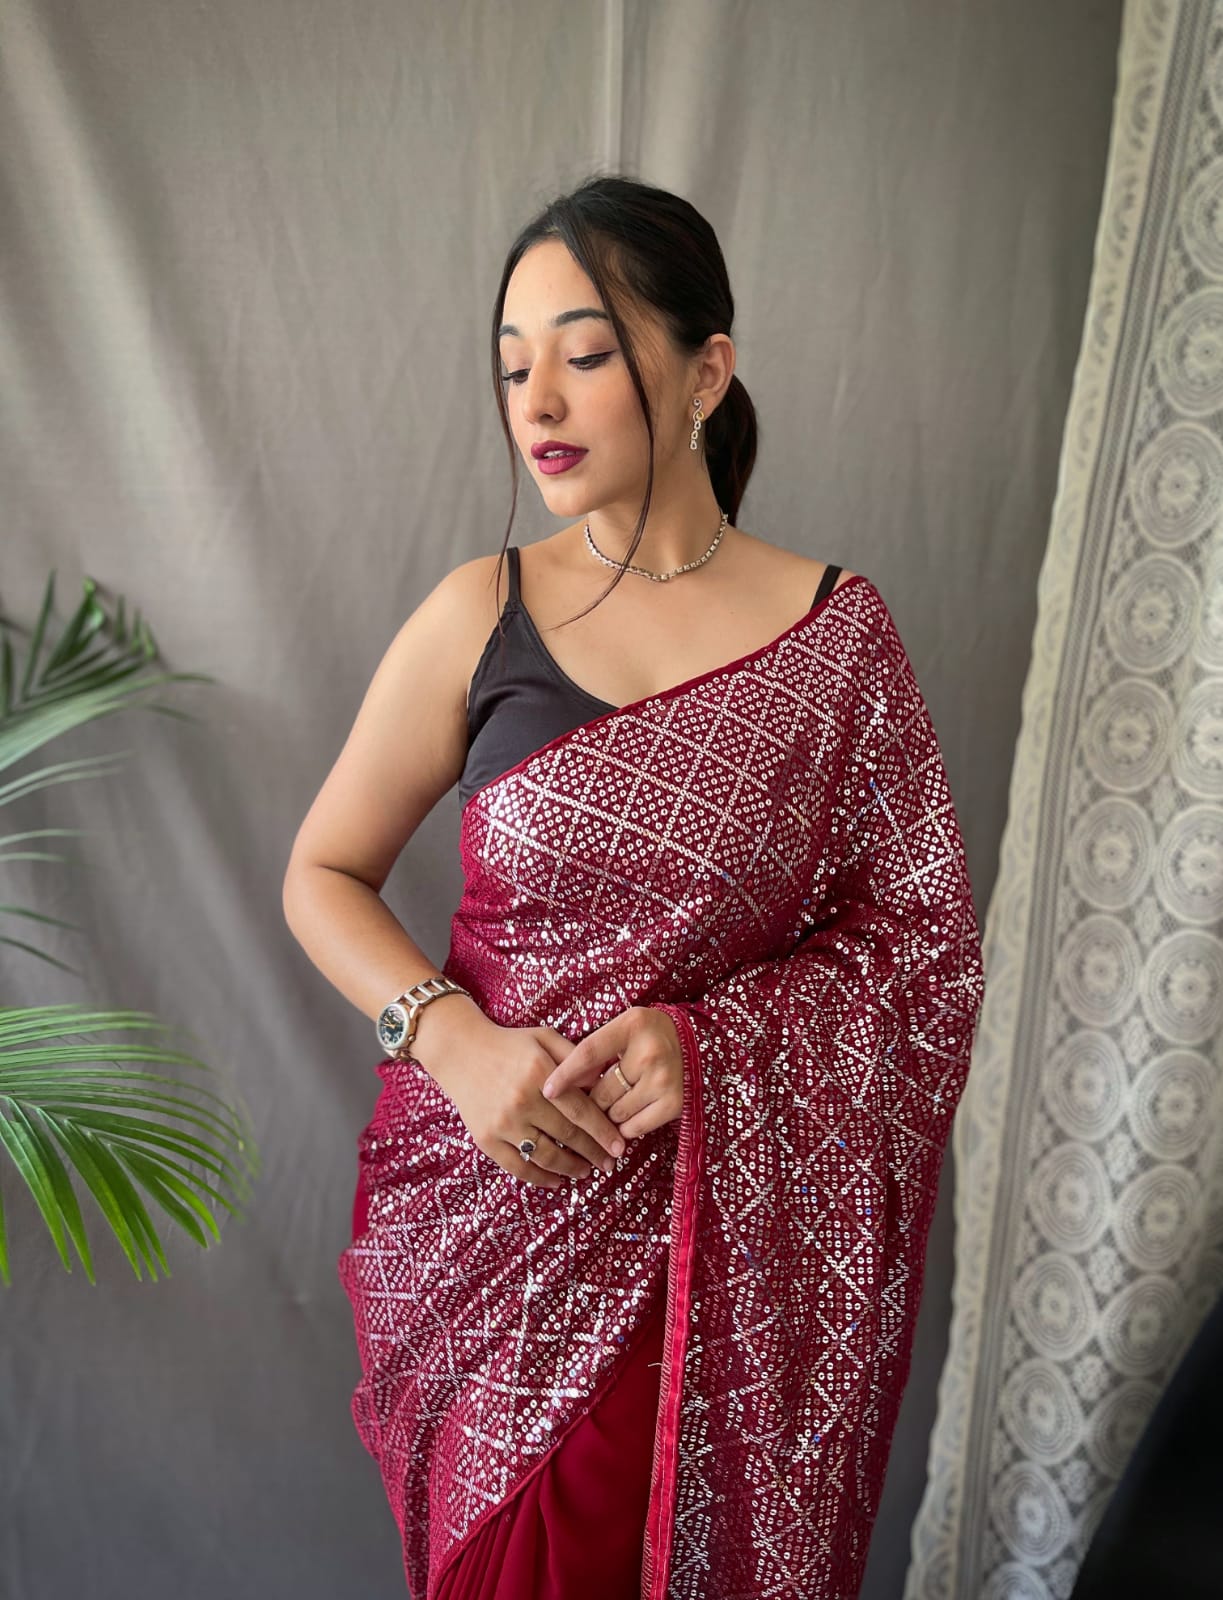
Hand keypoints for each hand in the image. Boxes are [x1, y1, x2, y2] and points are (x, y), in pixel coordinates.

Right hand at [419, 1006, 626, 1190]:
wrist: (460, 1050)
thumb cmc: (509, 1043)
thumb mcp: (544, 1037)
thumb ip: (575, 1057)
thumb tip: (603, 1082)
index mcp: (540, 1074)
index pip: (580, 1111)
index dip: (603, 1132)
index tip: (620, 1147)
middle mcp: (522, 1101)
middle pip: (567, 1136)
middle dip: (593, 1153)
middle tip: (610, 1164)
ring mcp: (502, 1123)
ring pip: (546, 1156)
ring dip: (571, 1168)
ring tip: (586, 1172)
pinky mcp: (485, 1139)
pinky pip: (517, 1167)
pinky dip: (540, 1179)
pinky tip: (557, 1181)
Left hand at [541, 1005, 684, 1139]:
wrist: (694, 1043)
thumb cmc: (646, 1036)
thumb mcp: (622, 1029)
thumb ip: (593, 1051)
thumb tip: (560, 1085)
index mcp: (632, 1025)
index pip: (589, 1053)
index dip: (565, 1074)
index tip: (546, 1090)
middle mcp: (650, 1052)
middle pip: (601, 1092)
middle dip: (591, 1100)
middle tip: (592, 1099)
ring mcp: (664, 1079)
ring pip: (615, 1112)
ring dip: (608, 1113)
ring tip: (615, 1102)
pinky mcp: (674, 1104)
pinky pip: (634, 1127)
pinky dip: (625, 1126)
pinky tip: (629, 1113)